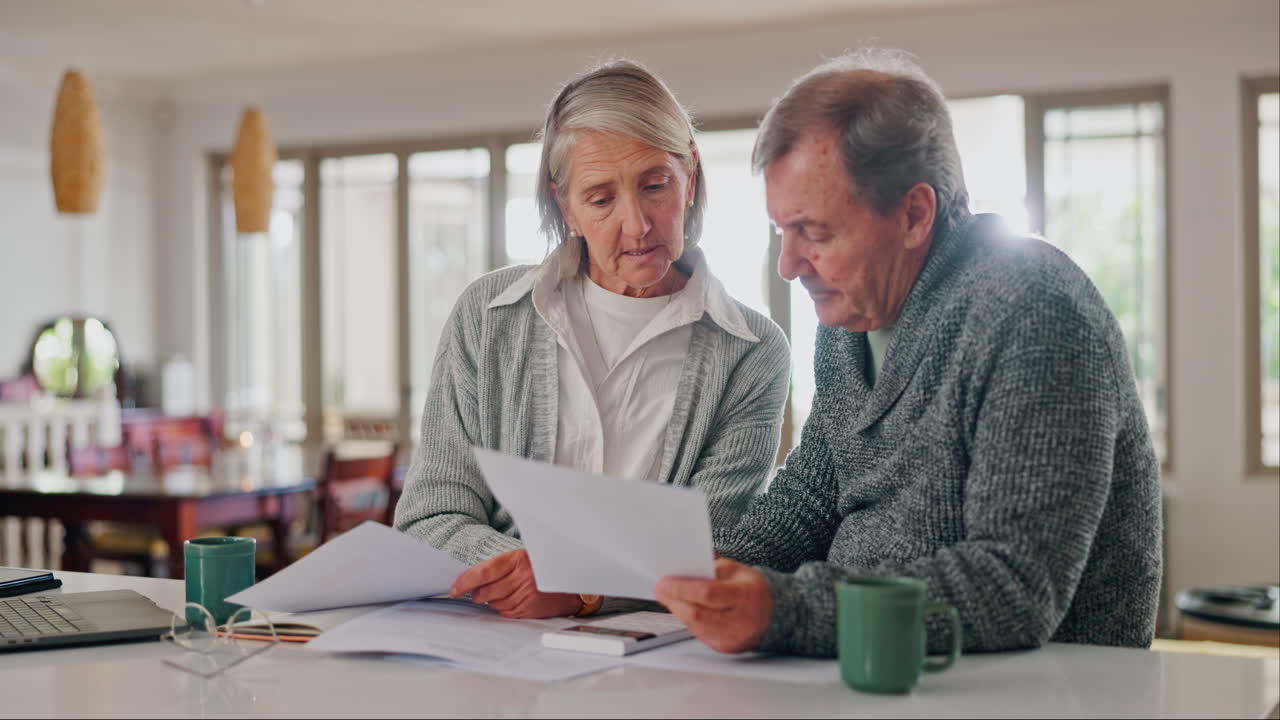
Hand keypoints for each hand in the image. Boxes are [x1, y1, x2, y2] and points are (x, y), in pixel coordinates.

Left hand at [449, 549, 582, 618]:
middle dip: (477, 593)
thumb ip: (499, 567)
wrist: (572, 585)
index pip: (484, 572)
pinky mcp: (528, 610)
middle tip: (480, 591)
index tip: (455, 588)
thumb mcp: (523, 558)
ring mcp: (526, 595)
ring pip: (493, 604)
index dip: (465, 581)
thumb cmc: (544, 568)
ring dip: (492, 600)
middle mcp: (522, 578)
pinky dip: (504, 607)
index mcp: (518, 559)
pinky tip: (514, 599)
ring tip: (506, 591)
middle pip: (485, 592)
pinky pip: (504, 612)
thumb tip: (471, 581)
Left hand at [653, 557, 772, 653]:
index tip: (663, 582)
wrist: (773, 615)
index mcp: (745, 596)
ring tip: (668, 597)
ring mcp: (733, 638)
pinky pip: (699, 634)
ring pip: (694, 627)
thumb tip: (681, 568)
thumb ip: (710, 569)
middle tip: (660, 589)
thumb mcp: (736, 570)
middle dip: (673, 600)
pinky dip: (687, 621)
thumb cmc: (753, 589)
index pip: (707, 594)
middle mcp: (741, 621)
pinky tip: (682, 609)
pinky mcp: (725, 648)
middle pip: (696, 614)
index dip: (681, 588)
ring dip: (677, 610)